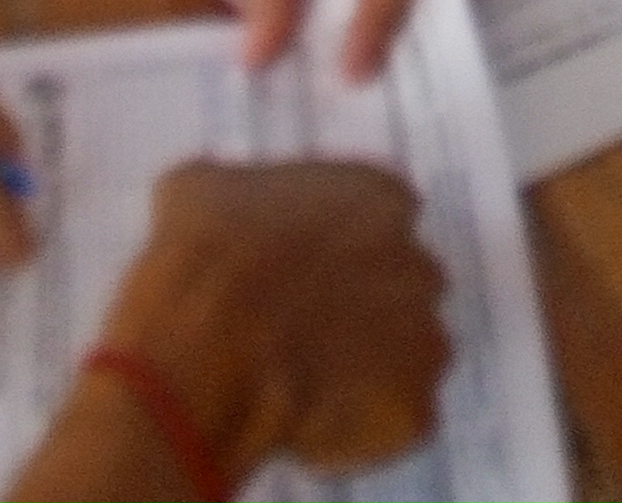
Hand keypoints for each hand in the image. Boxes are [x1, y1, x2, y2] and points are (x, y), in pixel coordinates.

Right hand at [95, 161, 449, 483]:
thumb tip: (214, 203)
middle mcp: (418, 261)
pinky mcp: (415, 407)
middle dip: (358, 314)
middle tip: (298, 336)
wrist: (208, 349)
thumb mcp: (196, 192)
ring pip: (401, 358)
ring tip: (296, 384)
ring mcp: (425, 337)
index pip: (380, 221)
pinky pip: (392, 421)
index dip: (337, 255)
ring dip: (362, 370)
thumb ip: (234, 193)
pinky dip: (356, 430)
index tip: (301, 278)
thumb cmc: (204, 263)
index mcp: (379, 198)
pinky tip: (302, 425)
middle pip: (399, 292)